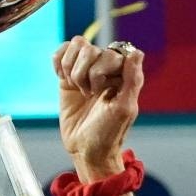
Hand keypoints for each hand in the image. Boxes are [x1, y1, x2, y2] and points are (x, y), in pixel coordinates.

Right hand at [53, 36, 143, 180]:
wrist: (85, 148)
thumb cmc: (108, 132)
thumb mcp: (123, 108)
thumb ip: (132, 80)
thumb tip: (137, 52)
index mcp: (124, 73)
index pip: (110, 52)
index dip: (100, 70)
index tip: (100, 92)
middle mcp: (106, 68)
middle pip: (89, 49)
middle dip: (84, 74)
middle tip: (88, 95)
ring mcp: (85, 70)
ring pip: (75, 46)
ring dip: (71, 68)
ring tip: (76, 88)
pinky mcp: (67, 77)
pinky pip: (61, 54)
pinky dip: (58, 63)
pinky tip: (62, 79)